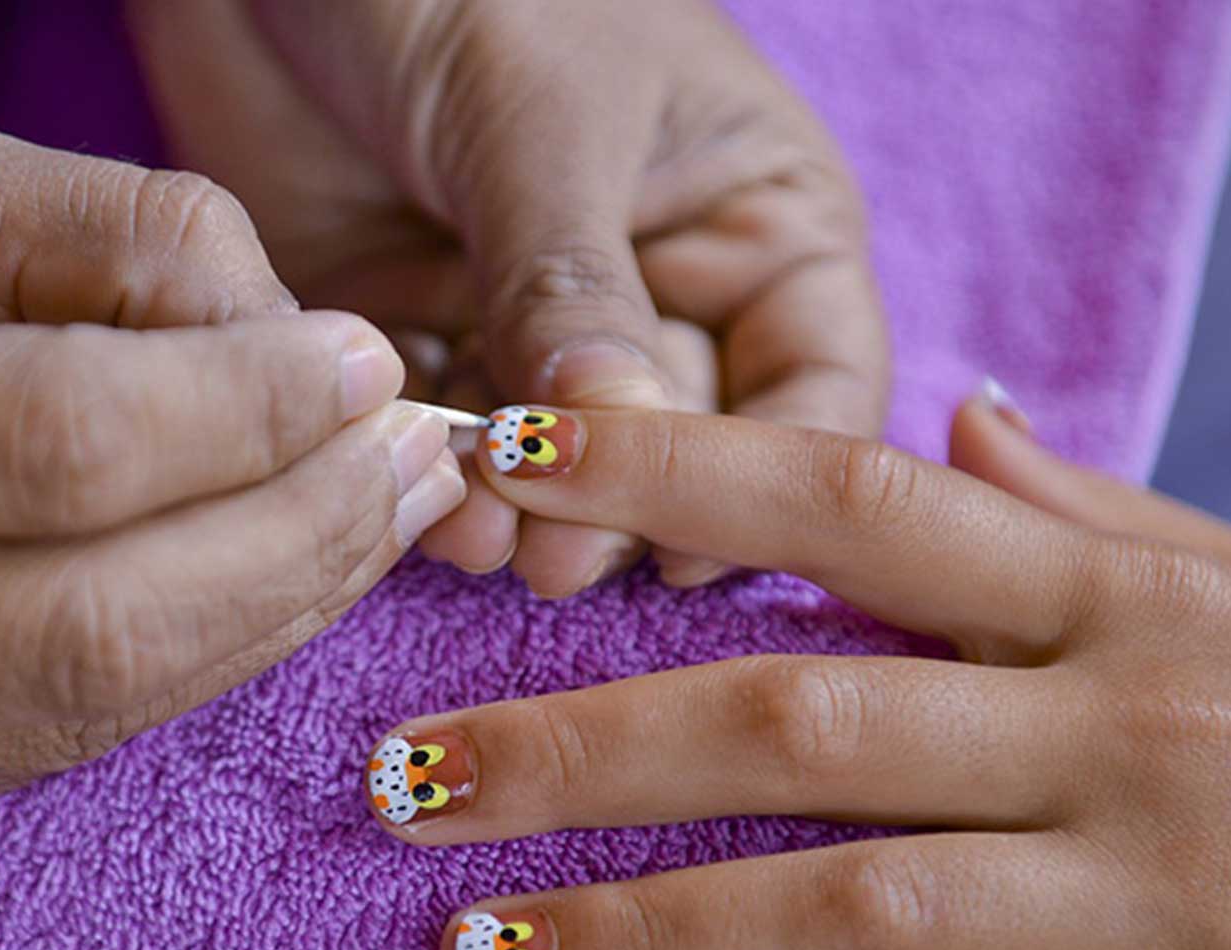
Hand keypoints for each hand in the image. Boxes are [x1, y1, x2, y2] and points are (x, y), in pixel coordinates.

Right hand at [0, 124, 461, 861]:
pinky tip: (233, 582)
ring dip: (264, 613)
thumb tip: (310, 359)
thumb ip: (110, 241)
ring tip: (354, 516)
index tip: (366, 368)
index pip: (64, 445)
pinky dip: (169, 666)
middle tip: (411, 463)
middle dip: (305, 546)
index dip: (255, 412)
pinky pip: (39, 748)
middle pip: (100, 623)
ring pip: (90, 707)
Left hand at [128, 0, 887, 595]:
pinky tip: (421, 503)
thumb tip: (619, 438)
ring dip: (525, 517)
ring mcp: (532, 326)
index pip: (812, 386)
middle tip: (562, 555)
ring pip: (559, 469)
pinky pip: (444, 445)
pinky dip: (435, 485)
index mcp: (750, 217)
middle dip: (627, 512)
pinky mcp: (419, 341)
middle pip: (681, 451)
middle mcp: (657, 290)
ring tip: (487, 538)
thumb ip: (576, 280)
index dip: (766, 475)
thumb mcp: (539, 115)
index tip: (692, 538)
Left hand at [363, 388, 1230, 949]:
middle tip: (397, 784)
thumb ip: (1085, 509)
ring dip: (652, 943)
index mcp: (1107, 601)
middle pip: (797, 729)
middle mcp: (1119, 730)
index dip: (671, 473)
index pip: (850, 509)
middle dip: (577, 752)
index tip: (507, 460)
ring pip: (862, 918)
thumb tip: (953, 415)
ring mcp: (1172, 895)